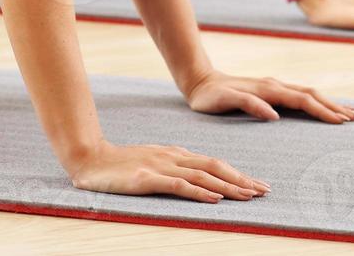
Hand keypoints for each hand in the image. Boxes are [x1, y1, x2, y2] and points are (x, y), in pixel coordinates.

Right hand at [66, 140, 269, 202]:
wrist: (90, 159)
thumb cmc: (120, 164)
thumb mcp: (153, 161)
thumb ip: (175, 167)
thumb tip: (199, 179)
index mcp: (176, 153)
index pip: (214, 163)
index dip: (237, 173)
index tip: (257, 184)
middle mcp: (174, 157)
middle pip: (215, 167)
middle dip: (241, 179)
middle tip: (264, 191)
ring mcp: (161, 166)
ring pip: (203, 176)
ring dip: (228, 187)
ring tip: (248, 196)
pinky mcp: (148, 178)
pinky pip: (179, 185)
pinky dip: (200, 193)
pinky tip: (214, 199)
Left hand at [184, 69, 353, 123]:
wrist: (200, 82)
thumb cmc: (210, 97)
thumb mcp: (225, 101)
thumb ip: (249, 105)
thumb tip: (275, 115)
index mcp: (268, 90)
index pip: (302, 101)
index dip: (322, 110)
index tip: (340, 120)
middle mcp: (275, 86)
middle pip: (311, 94)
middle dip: (333, 105)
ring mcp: (274, 87)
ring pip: (307, 93)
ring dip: (327, 102)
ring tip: (347, 112)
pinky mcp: (270, 91)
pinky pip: (298, 95)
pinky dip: (315, 101)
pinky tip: (320, 106)